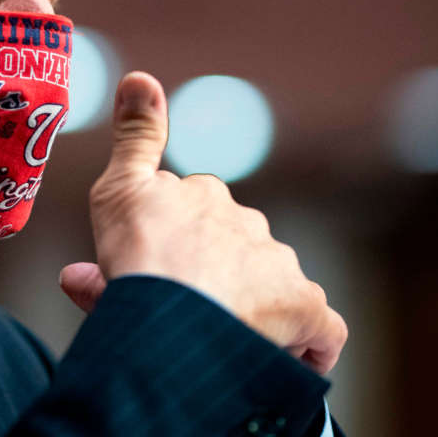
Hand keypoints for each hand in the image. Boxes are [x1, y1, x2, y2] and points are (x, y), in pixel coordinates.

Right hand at [59, 71, 347, 373]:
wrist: (171, 312)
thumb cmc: (137, 255)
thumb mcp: (118, 189)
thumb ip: (134, 138)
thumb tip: (141, 76)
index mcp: (204, 197)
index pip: (194, 216)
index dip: (172, 245)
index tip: (150, 273)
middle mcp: (248, 224)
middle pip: (232, 255)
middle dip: (212, 281)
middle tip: (179, 316)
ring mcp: (279, 267)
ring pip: (271, 289)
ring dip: (252, 312)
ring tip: (219, 345)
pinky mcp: (306, 309)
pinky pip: (320, 330)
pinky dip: (308, 347)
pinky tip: (287, 360)